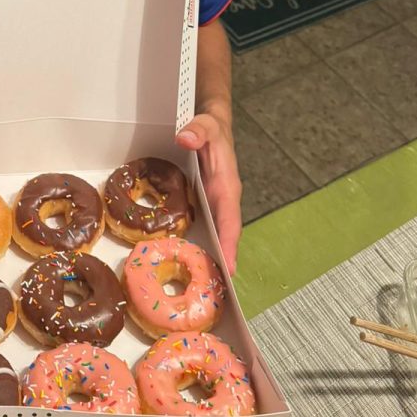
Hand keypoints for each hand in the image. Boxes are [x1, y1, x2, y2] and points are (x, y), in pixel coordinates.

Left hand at [176, 110, 240, 274]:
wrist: (210, 125)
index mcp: (226, 186)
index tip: (230, 270)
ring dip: (210, 257)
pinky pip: (203, 227)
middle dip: (222, 262)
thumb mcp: (206, 125)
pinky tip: (186, 260)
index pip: (230, 220)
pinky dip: (199, 243)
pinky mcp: (204, 204)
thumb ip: (198, 130)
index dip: (230, 245)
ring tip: (202, 288)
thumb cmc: (210, 128)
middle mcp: (223, 200)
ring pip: (214, 235)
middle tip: (215, 292)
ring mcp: (214, 204)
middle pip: (225, 236)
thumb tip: (186, 137)